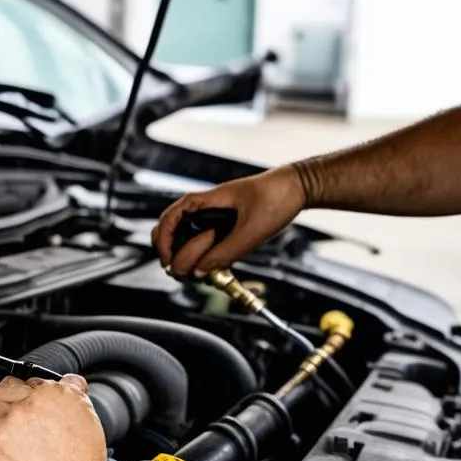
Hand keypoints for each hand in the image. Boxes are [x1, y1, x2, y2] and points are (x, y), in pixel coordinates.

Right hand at [152, 165, 306, 276]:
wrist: (296, 188)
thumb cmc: (276, 198)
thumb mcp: (252, 230)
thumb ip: (226, 252)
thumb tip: (200, 271)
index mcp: (206, 200)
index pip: (170, 218)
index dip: (164, 241)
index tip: (169, 261)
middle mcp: (205, 207)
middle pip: (171, 229)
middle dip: (172, 252)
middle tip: (185, 273)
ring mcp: (213, 216)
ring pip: (186, 237)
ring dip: (187, 255)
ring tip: (201, 271)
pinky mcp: (224, 224)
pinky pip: (204, 240)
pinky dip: (202, 254)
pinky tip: (212, 265)